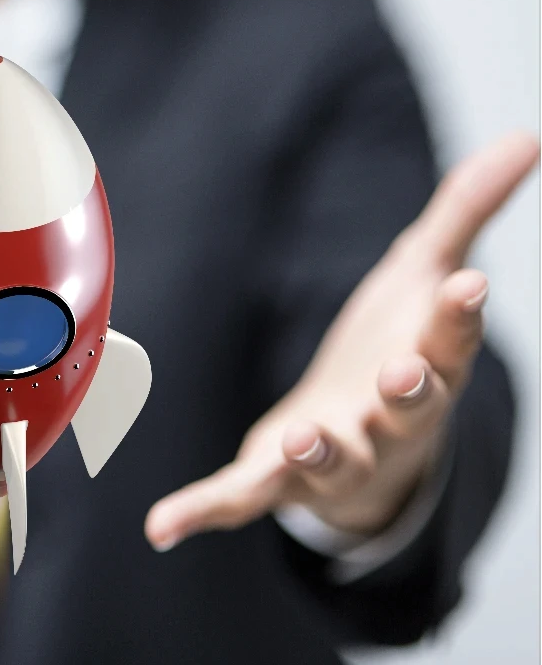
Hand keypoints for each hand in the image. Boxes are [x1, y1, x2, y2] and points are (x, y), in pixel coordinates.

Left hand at [145, 132, 538, 549]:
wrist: (363, 442)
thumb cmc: (394, 354)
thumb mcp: (422, 276)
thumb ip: (464, 212)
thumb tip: (527, 138)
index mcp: (424, 367)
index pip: (449, 342)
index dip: (457, 317)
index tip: (468, 286)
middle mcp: (386, 421)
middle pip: (406, 411)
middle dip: (408, 392)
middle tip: (406, 372)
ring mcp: (333, 456)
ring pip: (333, 462)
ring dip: (320, 452)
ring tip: (299, 438)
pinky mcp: (277, 480)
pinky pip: (240, 499)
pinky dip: (203, 511)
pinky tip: (160, 526)